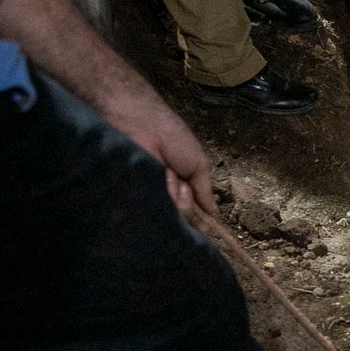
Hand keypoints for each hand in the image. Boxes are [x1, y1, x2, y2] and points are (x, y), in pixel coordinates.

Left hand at [103, 88, 213, 216]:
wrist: (142, 124)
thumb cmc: (172, 137)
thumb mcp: (199, 164)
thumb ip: (205, 191)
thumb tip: (213, 214)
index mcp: (184, 188)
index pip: (195, 213)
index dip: (201, 221)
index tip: (206, 227)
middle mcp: (168, 196)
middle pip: (186, 219)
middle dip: (190, 204)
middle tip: (183, 184)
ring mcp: (152, 197)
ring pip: (173, 216)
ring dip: (178, 196)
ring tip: (169, 174)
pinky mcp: (136, 197)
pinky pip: (155, 210)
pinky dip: (165, 195)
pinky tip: (162, 179)